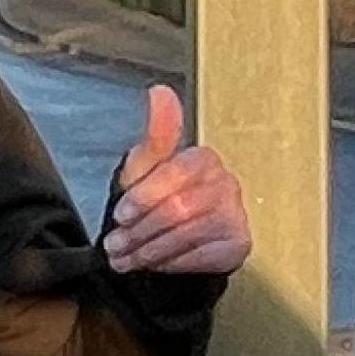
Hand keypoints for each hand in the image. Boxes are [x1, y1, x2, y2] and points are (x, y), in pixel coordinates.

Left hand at [101, 84, 248, 275]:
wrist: (175, 242)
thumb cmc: (159, 200)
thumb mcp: (146, 168)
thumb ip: (155, 133)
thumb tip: (160, 92)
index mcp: (203, 158)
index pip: (174, 173)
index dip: (144, 196)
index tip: (121, 215)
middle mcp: (226, 183)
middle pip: (178, 208)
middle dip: (140, 230)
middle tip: (116, 244)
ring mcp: (235, 215)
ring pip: (185, 234)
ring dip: (149, 250)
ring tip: (127, 257)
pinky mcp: (238, 244)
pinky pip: (199, 256)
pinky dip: (170, 262)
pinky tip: (154, 263)